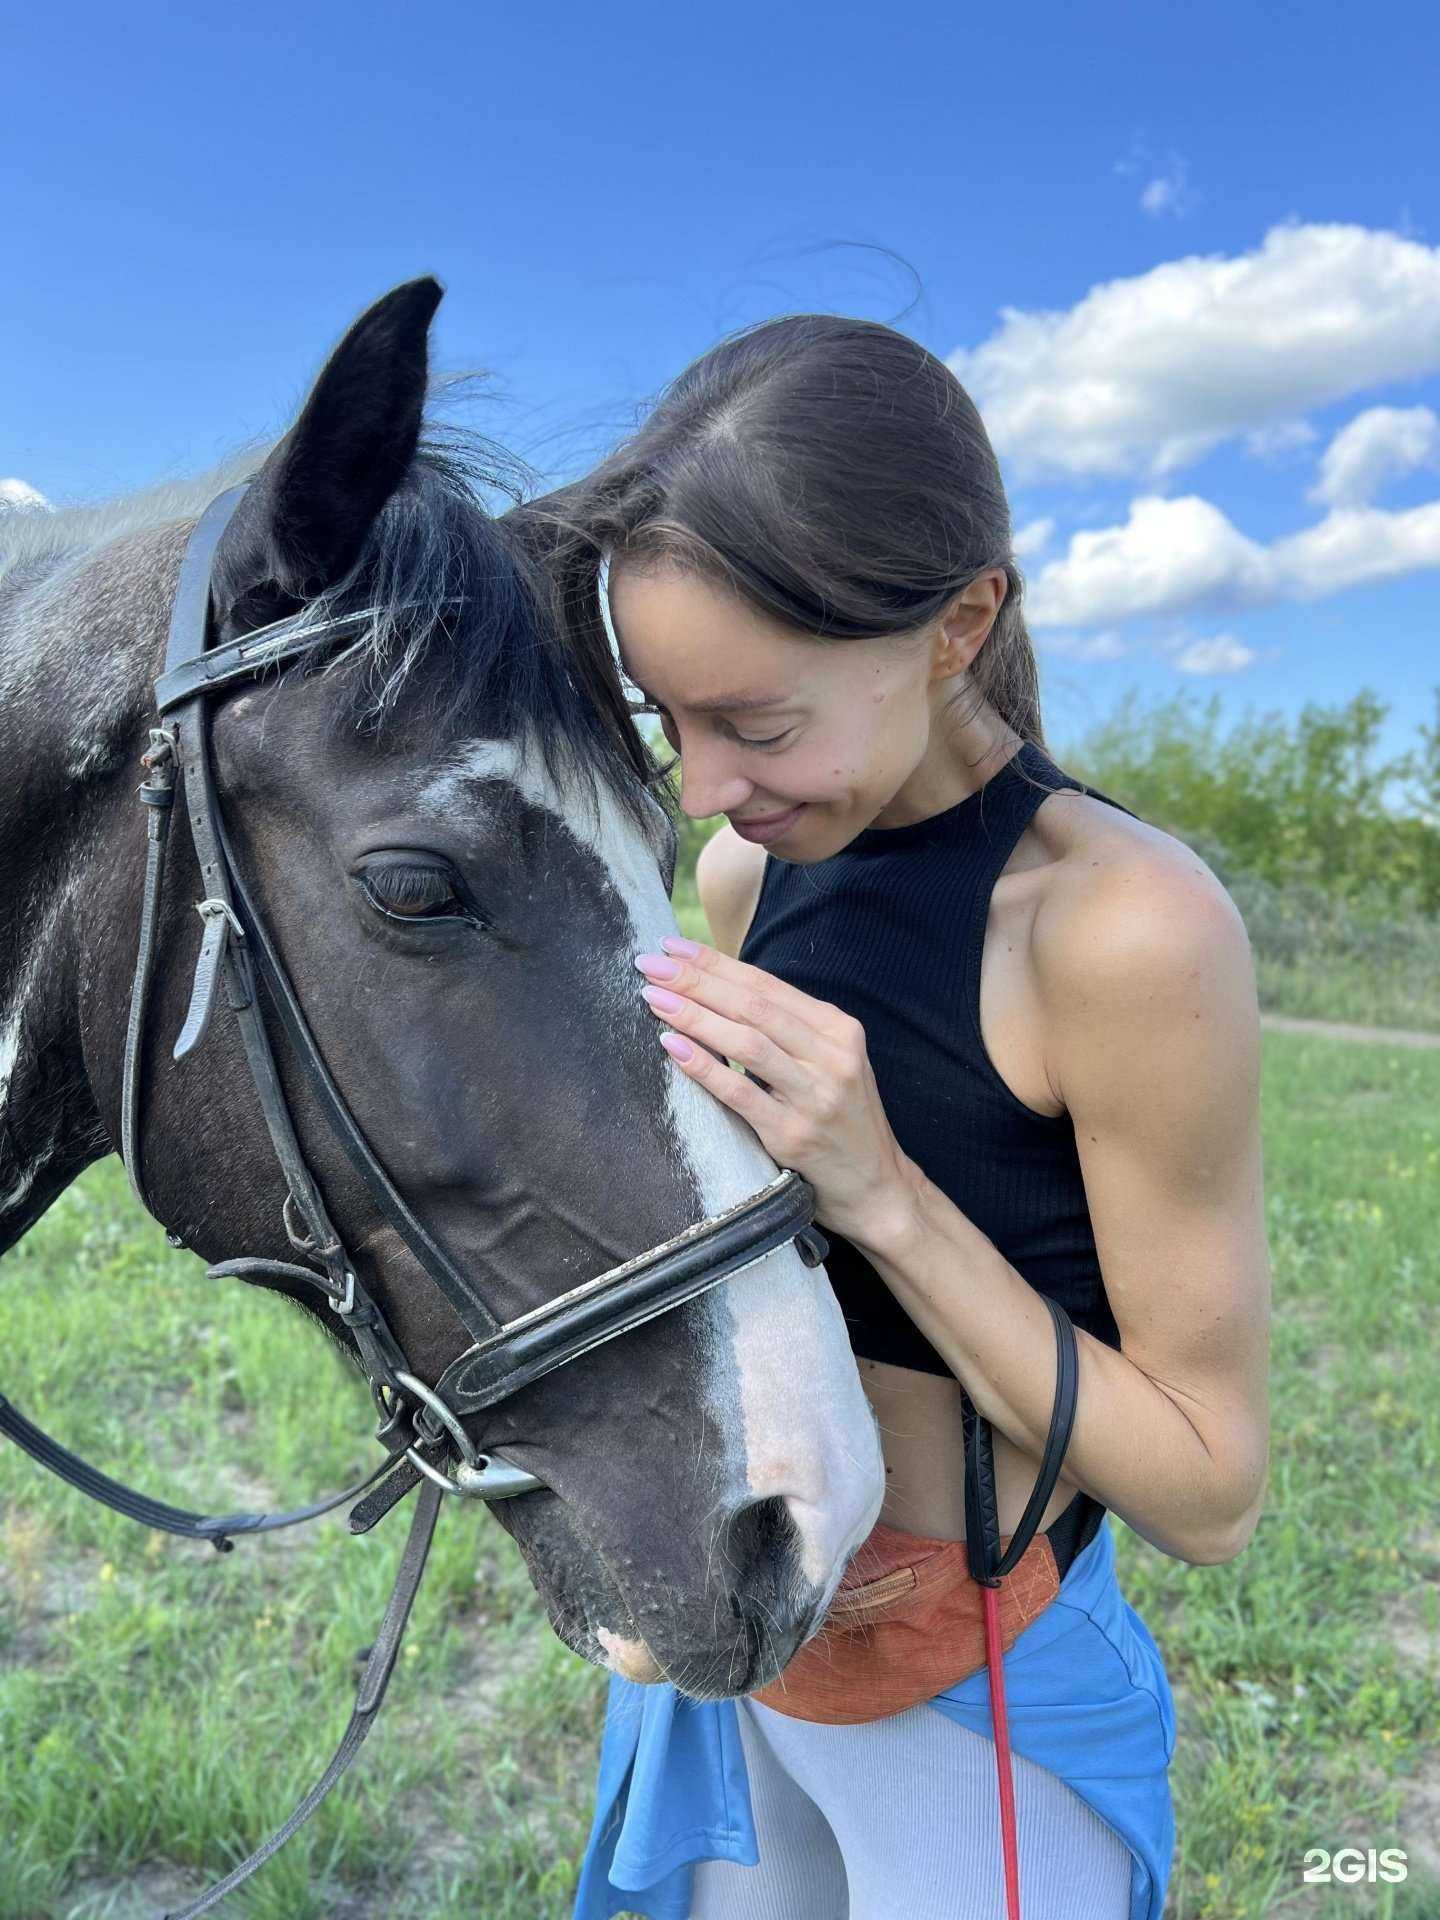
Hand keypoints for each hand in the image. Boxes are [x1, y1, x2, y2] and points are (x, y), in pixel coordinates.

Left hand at [632, 935, 919, 1251]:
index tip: (672, 947)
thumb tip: (715, 987)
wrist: (876, 1185)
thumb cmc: (838, 1116)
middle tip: (651, 964)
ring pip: (747, 1043)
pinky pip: (740, 1093)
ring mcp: (815, 1096)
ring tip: (654, 998)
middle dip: (697, 980)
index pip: (765, 986)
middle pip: (753, 1007)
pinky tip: (672, 1046)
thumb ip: (785, 1028)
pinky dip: (704, 1067)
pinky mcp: (794, 1134)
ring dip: (694, 1016)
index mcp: (838, 1029)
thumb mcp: (827, 1061)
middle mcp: (832, 1056)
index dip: (715, 963)